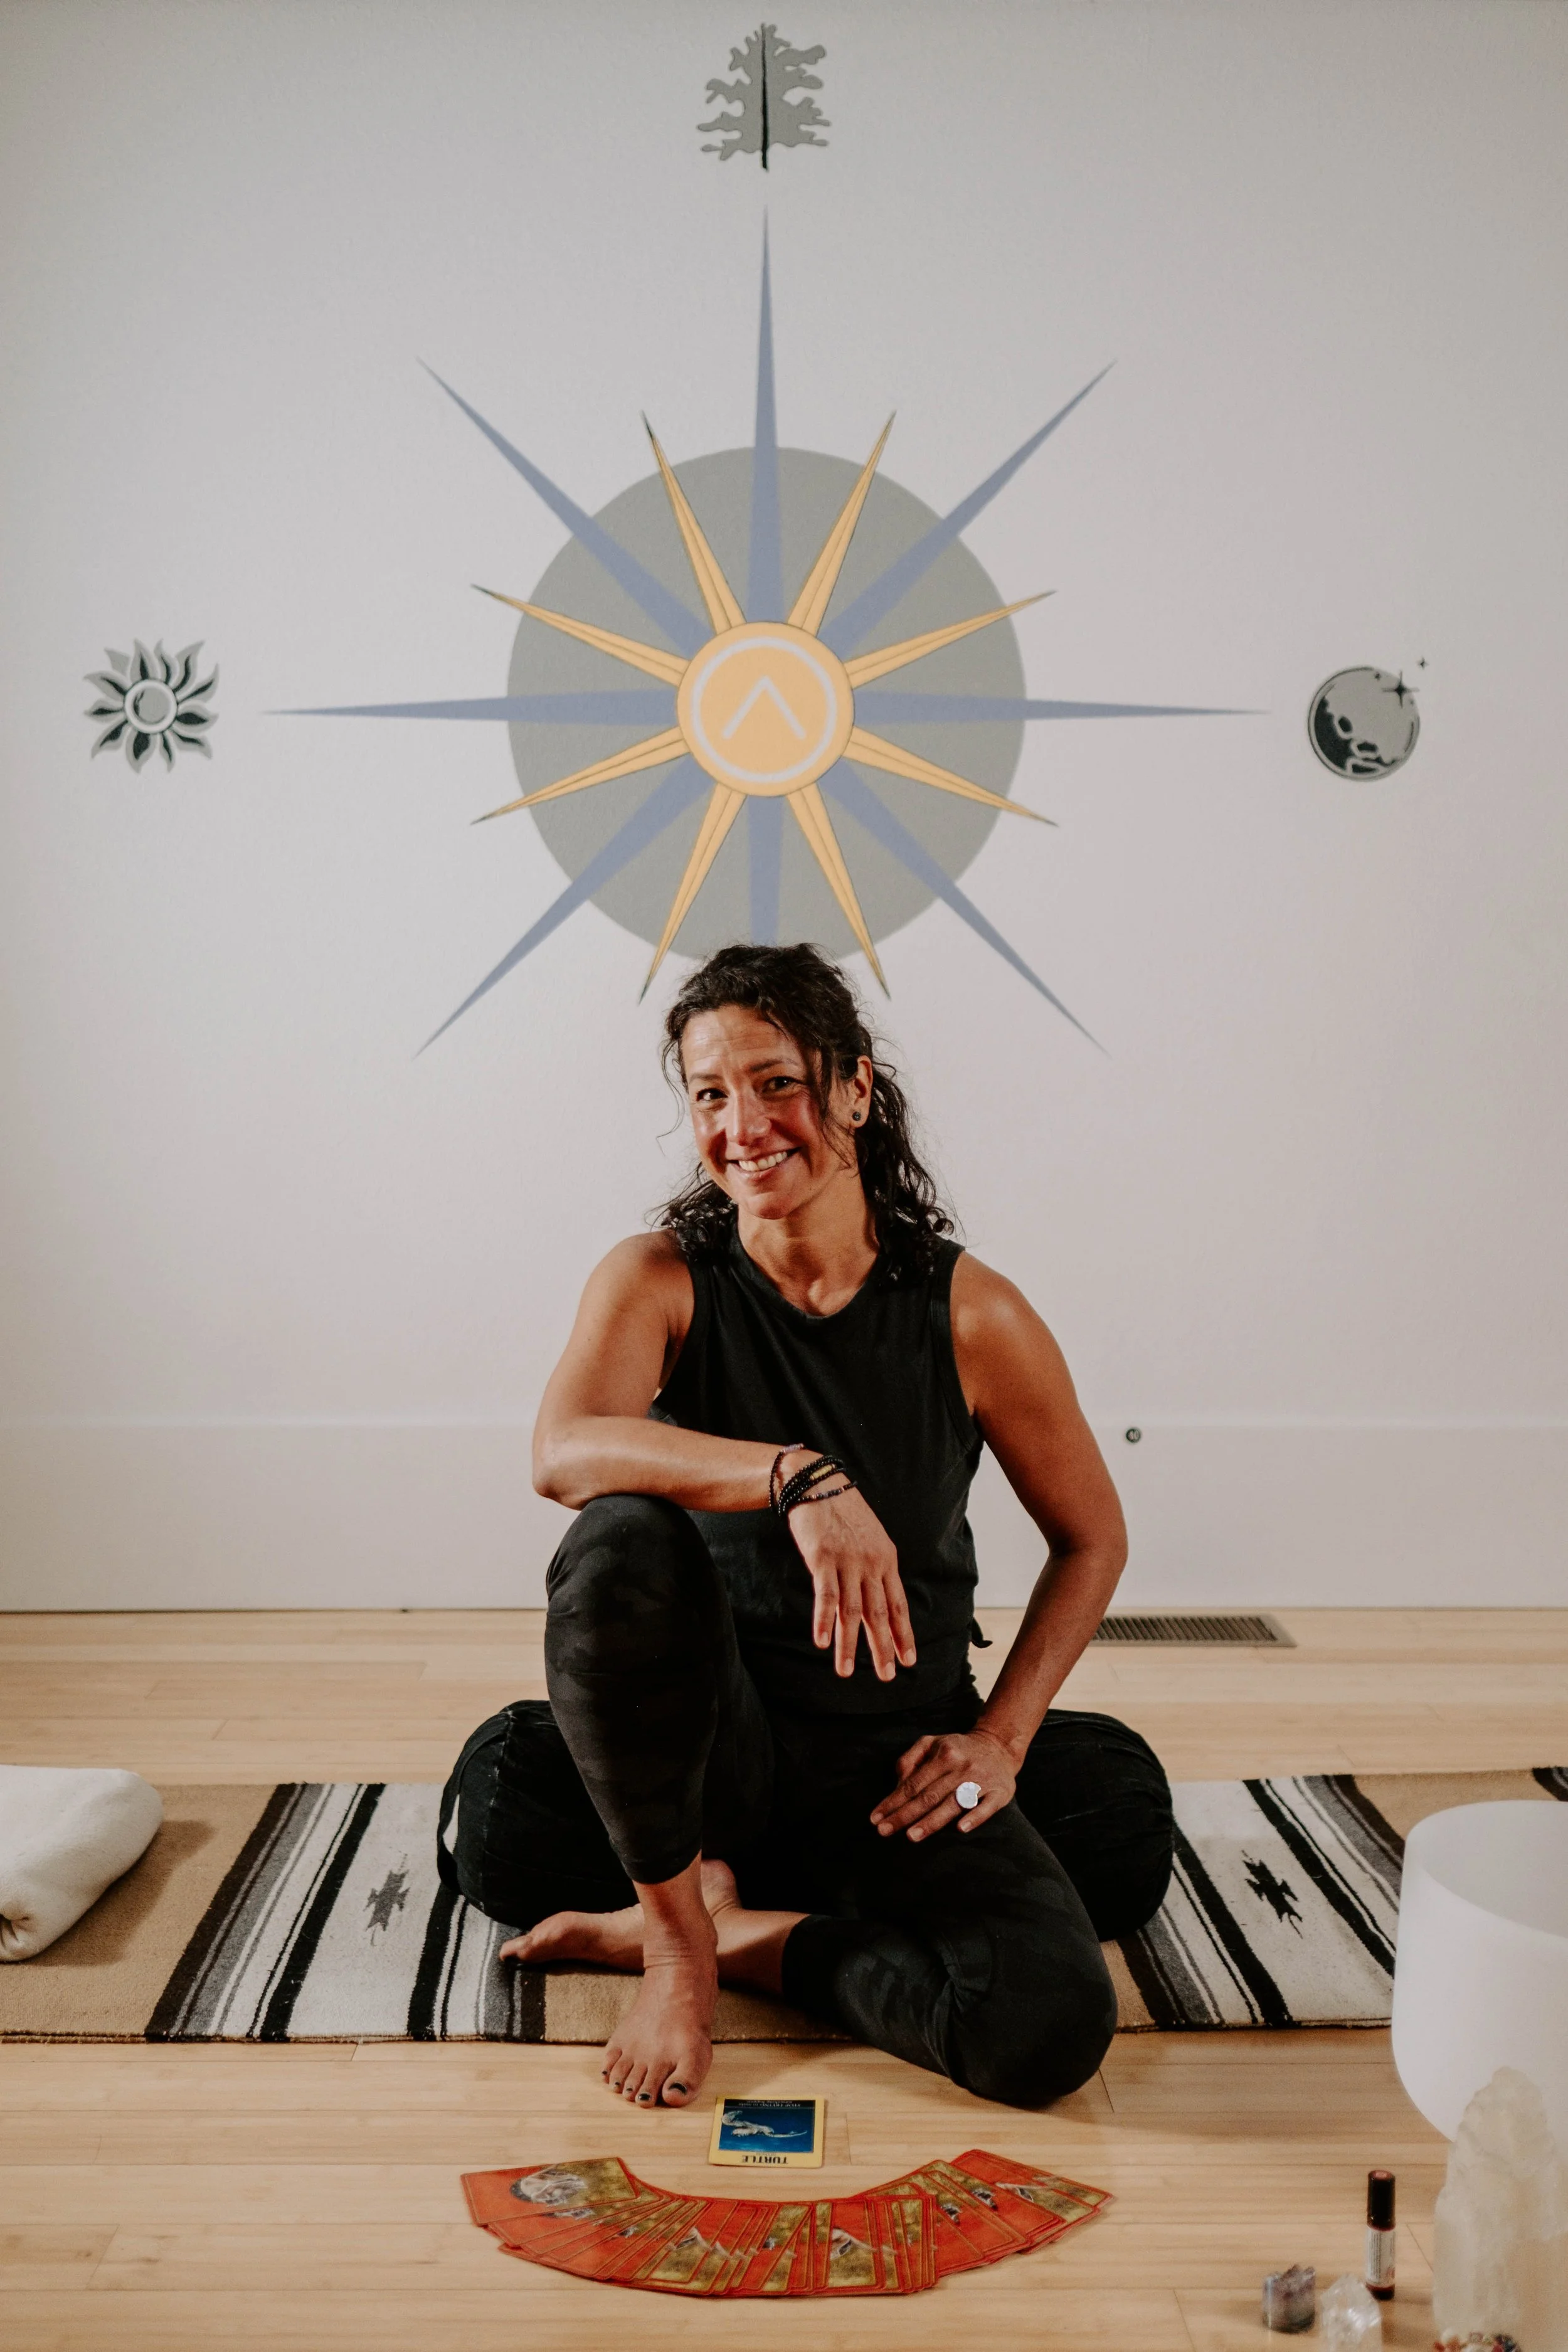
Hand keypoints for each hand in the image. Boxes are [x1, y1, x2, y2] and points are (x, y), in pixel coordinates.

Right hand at [781, 1463, 915, 1680]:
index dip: (903, 1633)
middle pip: (879, 1613)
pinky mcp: (823, 1558)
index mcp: (886, 1559)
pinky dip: (824, 1619)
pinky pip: (826, 1595)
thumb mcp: (870, 1537)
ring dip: (850, 1644)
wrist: (817, 1482)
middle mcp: (871, 1563)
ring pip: (851, 1610)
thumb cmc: (841, 1511)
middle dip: (883, 1647)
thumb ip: (874, 1565)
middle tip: (888, 1676)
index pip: (898, 1604)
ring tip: (847, 1671)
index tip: (909, 1659)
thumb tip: (877, 1595)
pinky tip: (822, 1641)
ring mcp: (847, 1561)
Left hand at [869, 1727, 1017, 1840]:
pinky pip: (986, 1807)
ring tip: (911, 1836)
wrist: (999, 1746)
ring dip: (931, 1821)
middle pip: (929, 1796)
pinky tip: (961, 1829)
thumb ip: (910, 1759)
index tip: (876, 1818)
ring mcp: (982, 1780)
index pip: (913, 1783)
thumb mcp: (931, 1743)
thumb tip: (897, 1784)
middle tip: (884, 1831)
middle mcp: (962, 1767)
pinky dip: (974, 1817)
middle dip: (904, 1815)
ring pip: (953, 1804)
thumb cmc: (958, 1749)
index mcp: (944, 1754)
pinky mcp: (1000, 1792)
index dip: (893, 1801)